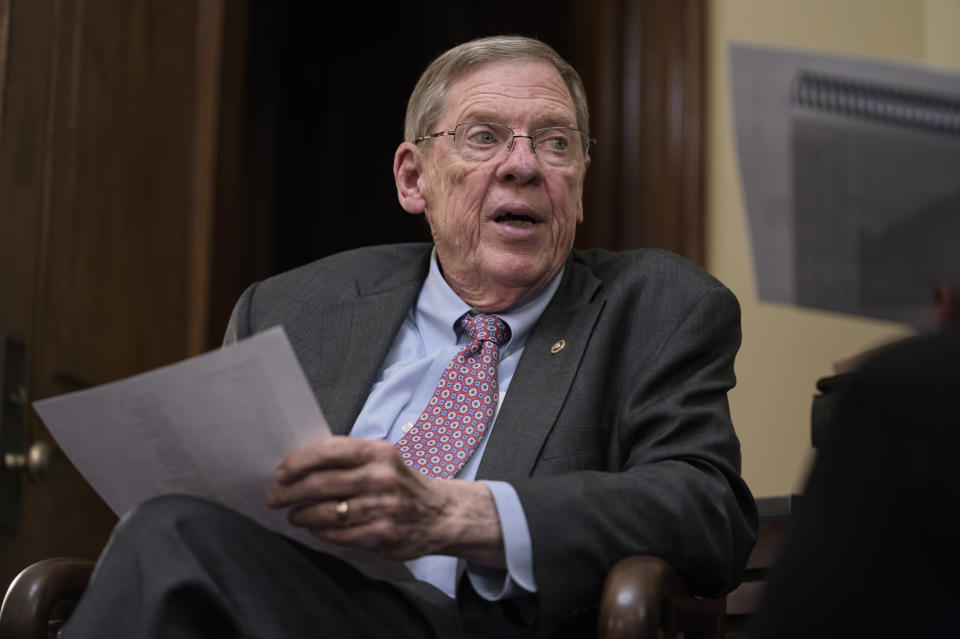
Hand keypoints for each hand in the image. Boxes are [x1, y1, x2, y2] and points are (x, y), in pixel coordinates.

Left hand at [266, 436, 504, 565]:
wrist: (442, 514)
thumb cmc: (403, 483)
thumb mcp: (384, 458)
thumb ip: (349, 458)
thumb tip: (301, 465)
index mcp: (379, 452)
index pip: (328, 452)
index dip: (297, 462)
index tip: (280, 472)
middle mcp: (381, 477)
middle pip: (320, 484)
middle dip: (289, 492)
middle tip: (274, 497)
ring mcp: (382, 508)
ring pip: (325, 512)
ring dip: (301, 515)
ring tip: (293, 514)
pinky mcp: (382, 535)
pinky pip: (338, 535)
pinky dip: (320, 532)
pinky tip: (315, 528)